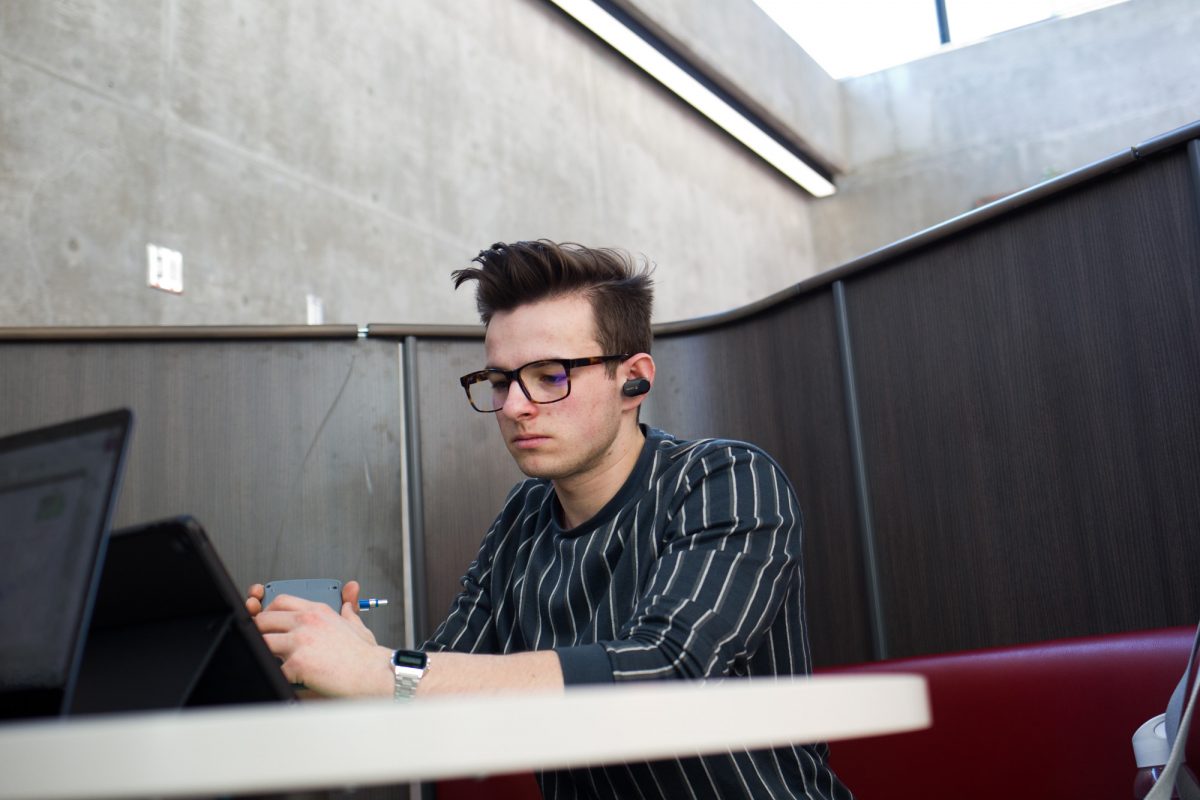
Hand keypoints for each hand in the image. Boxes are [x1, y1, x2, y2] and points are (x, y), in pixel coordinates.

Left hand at [249, 580, 390, 696]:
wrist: (373, 674)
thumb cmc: (365, 655)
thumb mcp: (357, 624)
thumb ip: (349, 608)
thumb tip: (349, 596)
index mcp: (318, 610)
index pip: (281, 602)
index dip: (270, 613)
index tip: (270, 623)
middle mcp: (307, 621)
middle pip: (264, 619)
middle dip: (260, 632)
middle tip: (265, 645)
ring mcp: (301, 641)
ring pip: (263, 642)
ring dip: (265, 654)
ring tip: (273, 663)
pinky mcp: (298, 662)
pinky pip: (274, 668)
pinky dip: (277, 675)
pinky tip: (285, 678)